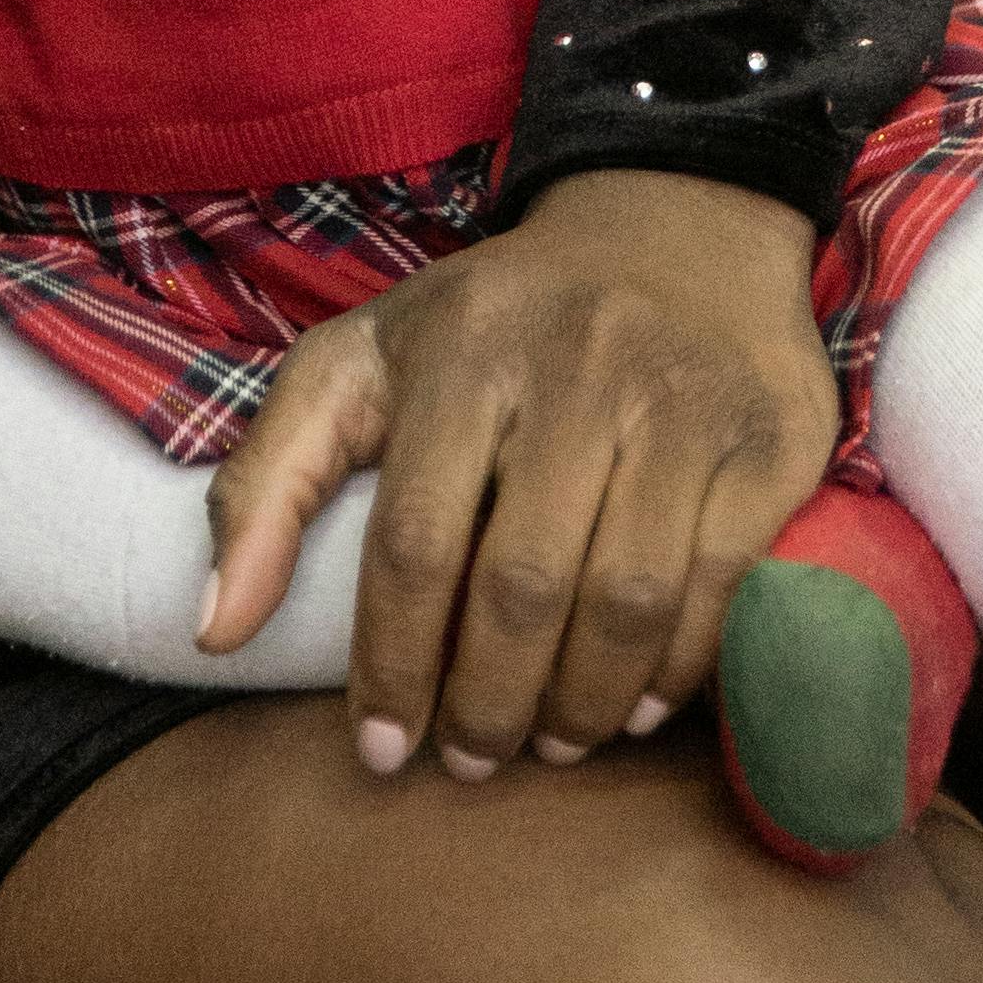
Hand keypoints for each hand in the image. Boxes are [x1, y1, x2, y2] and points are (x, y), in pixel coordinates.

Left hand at [198, 168, 836, 776]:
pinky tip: (634, 706)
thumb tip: (214, 628)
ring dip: (581, 704)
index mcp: (464, 355)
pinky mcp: (768, 439)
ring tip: (548, 744)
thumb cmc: (498, 319)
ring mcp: (683, 403)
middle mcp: (579, 371)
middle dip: (489, 705)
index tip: (382, 748)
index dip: (395, 665)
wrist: (676, 221)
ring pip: (629, 599)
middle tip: (471, 761)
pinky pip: (725, 587)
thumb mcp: (362, 361)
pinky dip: (678, 670)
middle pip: (526, 586)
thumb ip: (269, 481)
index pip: (416, 543)